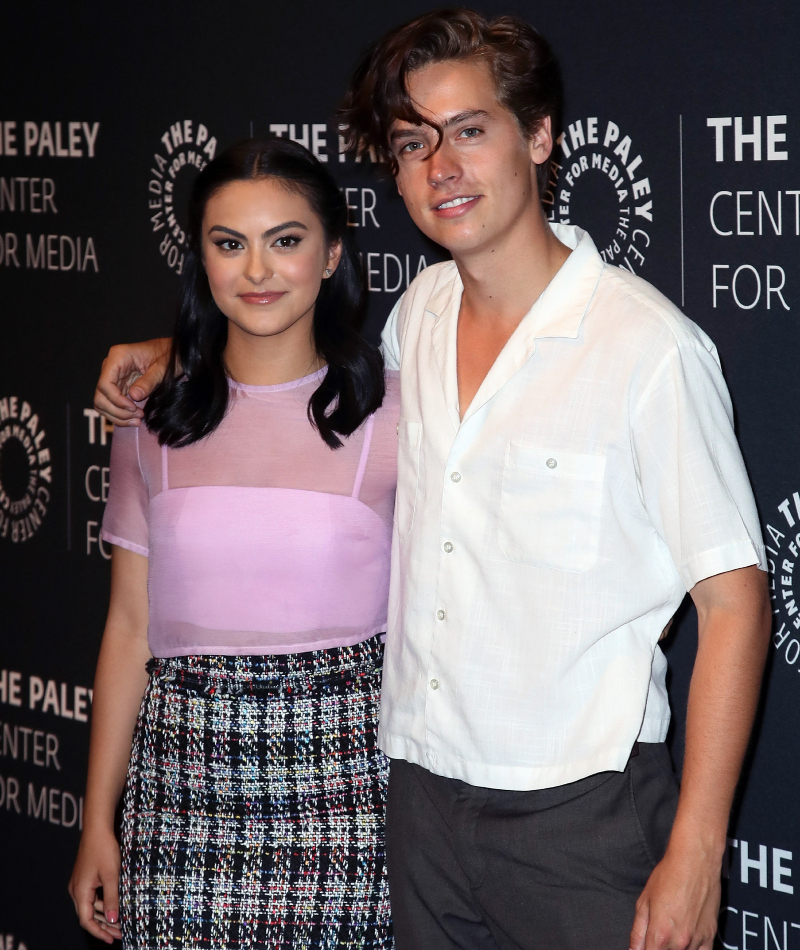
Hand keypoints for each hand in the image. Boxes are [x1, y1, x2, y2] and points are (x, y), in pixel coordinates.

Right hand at [68, 828, 122, 943]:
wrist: (97, 828)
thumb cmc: (104, 849)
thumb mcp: (112, 875)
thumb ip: (112, 898)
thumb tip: (113, 920)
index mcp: (80, 892)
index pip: (86, 921)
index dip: (99, 932)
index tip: (112, 939)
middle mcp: (76, 890)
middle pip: (88, 915)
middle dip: (104, 925)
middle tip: (120, 933)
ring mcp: (80, 883)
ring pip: (91, 905)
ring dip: (105, 914)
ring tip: (121, 921)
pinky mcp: (85, 876)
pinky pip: (93, 895)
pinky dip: (103, 902)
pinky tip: (115, 903)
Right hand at [94, 338, 170, 425]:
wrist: (172, 353)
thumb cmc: (167, 355)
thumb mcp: (162, 368)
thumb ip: (148, 382)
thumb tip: (134, 396)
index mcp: (118, 357)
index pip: (105, 383)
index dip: (116, 400)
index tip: (133, 408)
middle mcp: (111, 367)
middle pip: (101, 396)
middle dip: (117, 411)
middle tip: (137, 416)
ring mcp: (113, 378)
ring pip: (103, 403)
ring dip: (117, 416)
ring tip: (137, 420)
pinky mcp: (118, 387)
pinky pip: (111, 404)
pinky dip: (120, 415)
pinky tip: (134, 419)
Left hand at [629, 843, 720, 949]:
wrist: (694, 861)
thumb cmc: (668, 876)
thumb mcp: (644, 901)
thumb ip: (638, 931)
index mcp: (660, 934)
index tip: (645, 945)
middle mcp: (680, 942)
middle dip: (659, 947)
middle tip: (658, 932)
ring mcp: (697, 941)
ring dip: (675, 948)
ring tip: (671, 931)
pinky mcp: (710, 936)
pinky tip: (686, 941)